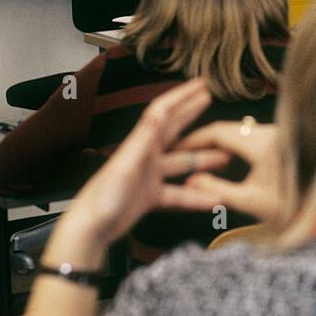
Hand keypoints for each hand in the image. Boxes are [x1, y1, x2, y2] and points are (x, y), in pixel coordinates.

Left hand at [44, 80, 214, 263]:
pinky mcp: (150, 197)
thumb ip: (144, 137)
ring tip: (226, 158)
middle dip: (192, 116)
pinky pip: (179, 194)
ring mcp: (149, 177)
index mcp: (139, 144)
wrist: (89, 230)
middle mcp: (145, 157)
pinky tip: (214, 199)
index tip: (201, 85)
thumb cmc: (103, 197)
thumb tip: (160, 111)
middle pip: (175, 131)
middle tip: (211, 102)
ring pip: (182, 164)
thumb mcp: (127, 164)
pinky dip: (196, 197)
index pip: (163, 112)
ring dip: (203, 161)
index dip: (182, 96)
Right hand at [174, 117, 283, 224]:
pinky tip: (222, 156)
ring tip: (197, 155)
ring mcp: (279, 132)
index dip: (194, 139)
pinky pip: (250, 134)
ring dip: (217, 140)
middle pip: (228, 128)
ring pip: (239, 130)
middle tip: (181, 152)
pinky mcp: (282, 138)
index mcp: (263, 144)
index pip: (219, 132)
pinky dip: (232, 142)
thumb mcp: (250, 201)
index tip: (176, 148)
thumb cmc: (291, 207)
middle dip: (203, 139)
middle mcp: (272, 131)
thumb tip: (189, 181)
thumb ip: (217, 190)